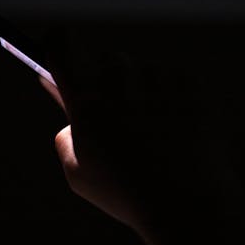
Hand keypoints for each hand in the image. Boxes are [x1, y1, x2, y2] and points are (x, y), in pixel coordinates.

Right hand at [38, 28, 224, 235]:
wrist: (187, 202)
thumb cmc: (126, 194)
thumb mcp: (78, 174)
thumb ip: (67, 137)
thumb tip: (73, 113)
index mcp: (85, 102)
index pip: (59, 46)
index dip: (57, 43)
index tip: (59, 45)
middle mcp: (118, 80)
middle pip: (108, 62)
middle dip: (111, 84)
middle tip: (119, 116)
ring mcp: (156, 78)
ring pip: (143, 72)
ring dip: (144, 92)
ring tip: (153, 135)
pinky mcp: (188, 81)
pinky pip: (172, 79)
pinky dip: (172, 98)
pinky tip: (175, 131)